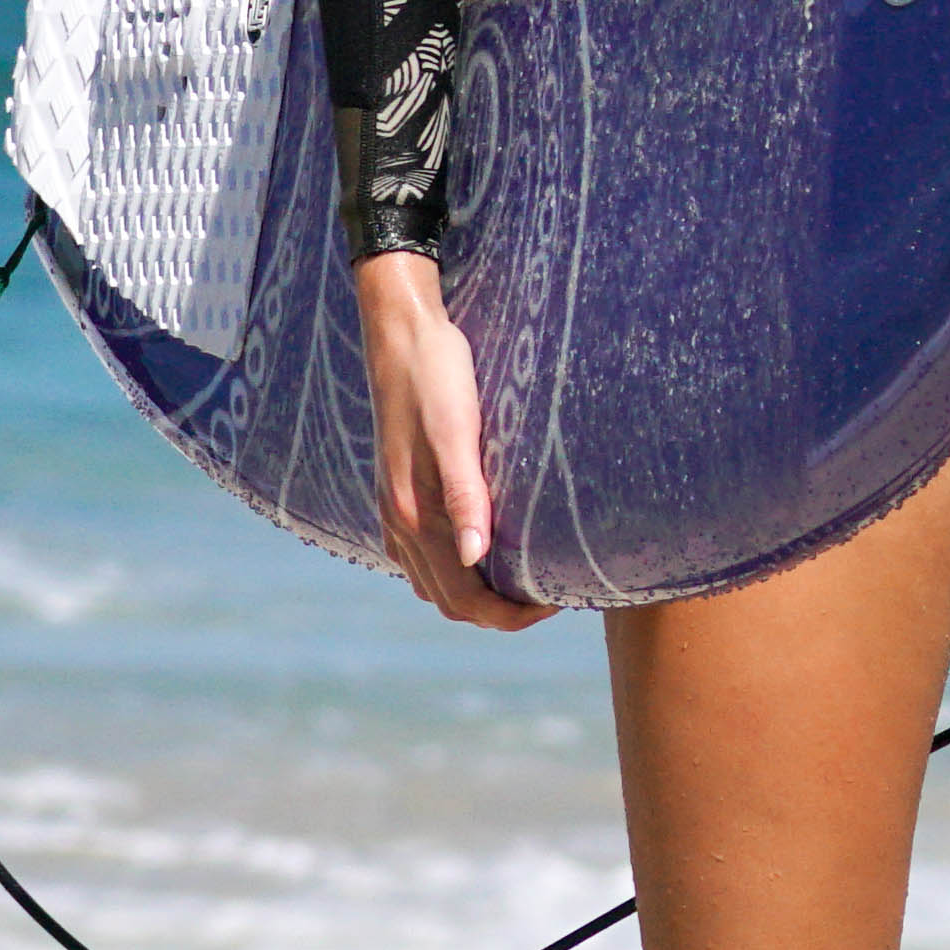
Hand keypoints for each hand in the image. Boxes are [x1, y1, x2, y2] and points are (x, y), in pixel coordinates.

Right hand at [354, 251, 549, 630]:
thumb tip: (475, 559)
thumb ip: (465, 496)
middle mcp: (398, 523)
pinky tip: (483, 551)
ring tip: (524, 580)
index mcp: (415, 516)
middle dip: (499, 613)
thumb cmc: (437, 374)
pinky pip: (421, 556)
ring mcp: (393, 509)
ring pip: (432, 582)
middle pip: (448, 601)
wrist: (400, 333)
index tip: (556, 602)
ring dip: (475, 596)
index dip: (510, 616)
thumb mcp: (457, 431)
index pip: (463, 600)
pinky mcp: (398, 489)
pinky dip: (453, 571)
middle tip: (551, 597)